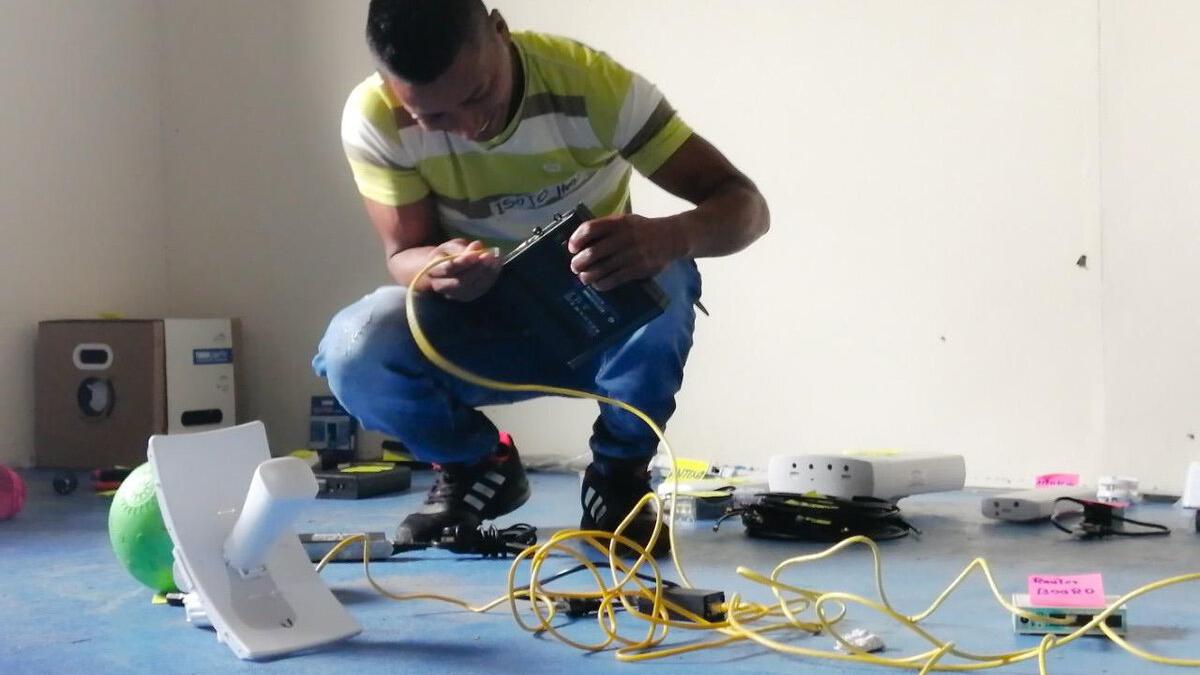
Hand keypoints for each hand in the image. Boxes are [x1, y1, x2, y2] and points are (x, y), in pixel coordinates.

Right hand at [424, 239, 500, 300]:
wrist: (444, 271)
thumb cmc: (446, 256)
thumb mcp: (450, 247)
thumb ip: (462, 248)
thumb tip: (477, 246)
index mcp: (433, 271)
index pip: (448, 269)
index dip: (463, 262)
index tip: (476, 253)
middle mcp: (442, 287)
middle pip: (461, 282)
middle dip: (477, 269)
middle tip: (490, 255)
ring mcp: (456, 295)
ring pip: (473, 287)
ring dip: (487, 273)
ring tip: (496, 259)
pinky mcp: (468, 296)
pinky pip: (481, 289)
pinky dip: (491, 277)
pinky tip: (498, 265)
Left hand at [567, 214, 683, 290]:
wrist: (672, 238)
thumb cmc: (644, 230)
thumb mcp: (627, 221)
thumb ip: (607, 228)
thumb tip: (582, 242)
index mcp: (619, 222)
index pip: (591, 228)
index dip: (577, 239)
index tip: (572, 248)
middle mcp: (625, 237)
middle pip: (594, 251)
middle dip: (580, 262)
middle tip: (575, 267)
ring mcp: (632, 254)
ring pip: (603, 268)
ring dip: (589, 275)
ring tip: (584, 278)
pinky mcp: (639, 268)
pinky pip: (615, 278)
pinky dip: (603, 283)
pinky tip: (598, 284)